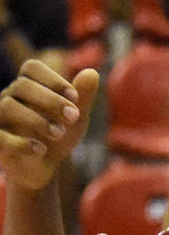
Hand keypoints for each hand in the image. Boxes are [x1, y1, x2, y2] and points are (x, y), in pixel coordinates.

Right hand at [0, 63, 97, 191]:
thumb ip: (83, 97)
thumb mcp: (76, 118)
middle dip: (51, 100)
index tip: (75, 97)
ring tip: (59, 134)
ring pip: (7, 106)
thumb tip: (92, 72)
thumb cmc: (59, 135)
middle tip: (73, 117)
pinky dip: (20, 143)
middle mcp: (10, 98)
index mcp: (29, 88)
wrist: (45, 166)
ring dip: (37, 120)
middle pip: (21, 85)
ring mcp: (0, 118)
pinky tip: (41, 150)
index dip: (53, 78)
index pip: (32, 67)